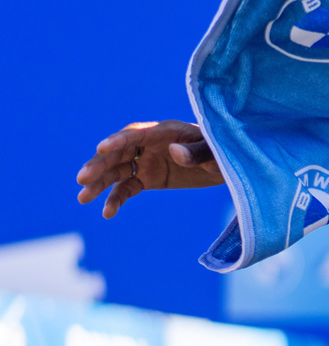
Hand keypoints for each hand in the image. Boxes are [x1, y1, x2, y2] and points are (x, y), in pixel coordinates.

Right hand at [75, 120, 223, 218]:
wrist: (230, 165)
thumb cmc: (224, 152)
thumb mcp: (215, 153)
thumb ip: (196, 153)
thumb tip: (174, 152)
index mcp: (164, 132)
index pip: (135, 134)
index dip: (118, 140)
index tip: (102, 148)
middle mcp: (150, 146)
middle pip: (119, 153)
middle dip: (100, 165)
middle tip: (82, 179)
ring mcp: (147, 162)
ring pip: (118, 172)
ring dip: (100, 184)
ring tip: (83, 198)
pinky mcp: (149, 179)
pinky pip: (128, 188)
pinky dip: (117, 199)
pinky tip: (107, 213)